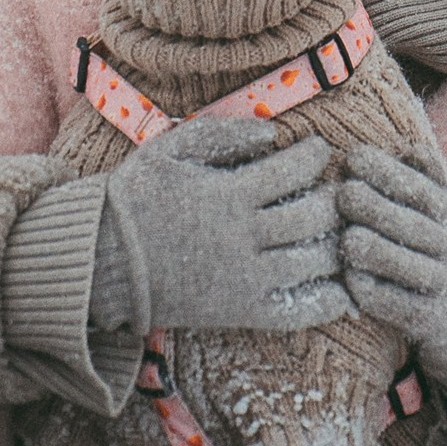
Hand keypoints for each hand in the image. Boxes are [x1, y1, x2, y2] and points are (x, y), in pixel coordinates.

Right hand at [104, 112, 347, 335]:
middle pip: (315, 216)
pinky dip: (329, 301)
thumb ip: (222, 134)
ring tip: (334, 230)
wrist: (103, 261)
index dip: (316, 156)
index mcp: (228, 195)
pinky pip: (300, 311)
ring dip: (335, 243)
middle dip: (332, 198)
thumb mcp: (169, 149)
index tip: (318, 150)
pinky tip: (343, 286)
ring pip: (316, 262)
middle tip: (332, 190)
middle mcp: (243, 238)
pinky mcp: (242, 312)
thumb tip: (274, 133)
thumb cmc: (136, 198)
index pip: (296, 170)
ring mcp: (245, 280)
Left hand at [338, 145, 446, 389]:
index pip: (422, 190)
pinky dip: (374, 292)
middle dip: (376, 207)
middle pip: (414, 226)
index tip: (355, 157)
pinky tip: (352, 279)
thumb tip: (409, 145)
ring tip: (346, 238)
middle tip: (342, 194)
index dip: (388, 172)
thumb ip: (433, 182)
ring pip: (407, 266)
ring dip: (374, 251)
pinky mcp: (432, 322)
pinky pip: (399, 306)